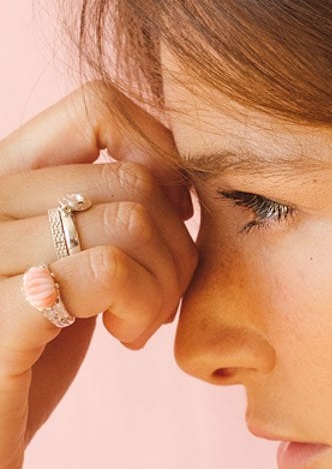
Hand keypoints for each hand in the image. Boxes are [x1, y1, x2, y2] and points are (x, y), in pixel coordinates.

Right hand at [0, 81, 196, 468]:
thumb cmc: (18, 363)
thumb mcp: (58, 266)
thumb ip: (93, 209)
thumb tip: (176, 166)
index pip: (97, 105)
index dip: (160, 157)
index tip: (168, 220)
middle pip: (131, 173)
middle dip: (175, 242)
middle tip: (158, 297)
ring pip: (129, 217)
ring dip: (163, 280)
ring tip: (138, 323)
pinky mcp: (0, 316)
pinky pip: (109, 270)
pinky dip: (142, 305)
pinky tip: (124, 336)